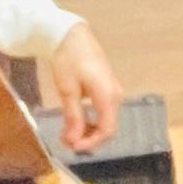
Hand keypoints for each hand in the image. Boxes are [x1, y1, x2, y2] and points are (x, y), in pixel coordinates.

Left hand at [40, 24, 124, 151]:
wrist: (71, 35)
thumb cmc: (69, 59)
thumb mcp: (67, 90)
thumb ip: (73, 117)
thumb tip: (73, 141)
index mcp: (108, 96)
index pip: (106, 130)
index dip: (90, 143)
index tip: (72, 148)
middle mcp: (115, 96)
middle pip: (108, 127)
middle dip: (88, 138)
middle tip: (66, 142)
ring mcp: (113, 92)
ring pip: (105, 120)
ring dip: (88, 130)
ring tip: (67, 133)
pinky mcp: (107, 89)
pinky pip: (103, 111)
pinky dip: (91, 120)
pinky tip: (75, 121)